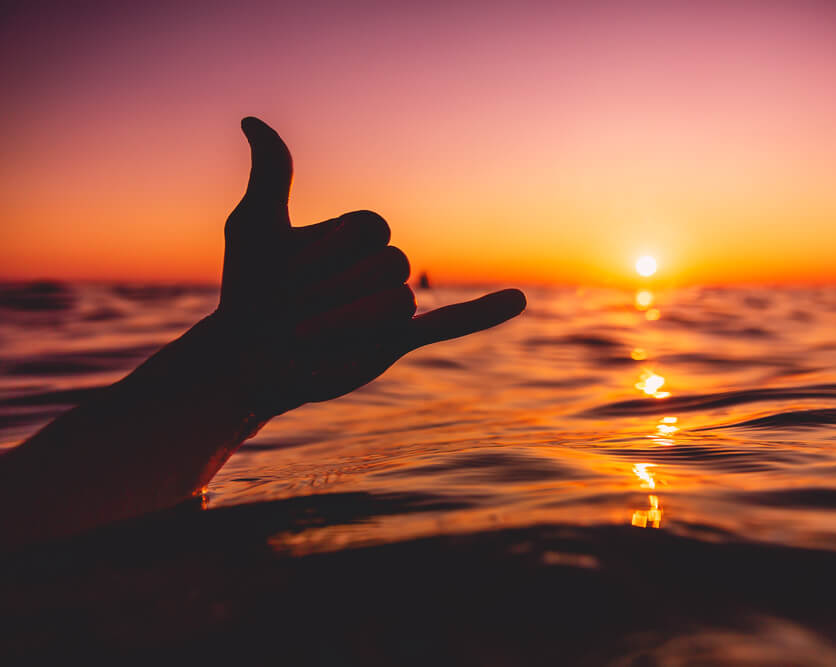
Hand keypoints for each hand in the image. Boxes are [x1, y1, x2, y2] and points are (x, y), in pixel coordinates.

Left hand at [217, 118, 524, 418]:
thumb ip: (272, 177)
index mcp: (356, 236)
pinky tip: (517, 301)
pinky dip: (481, 314)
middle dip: (331, 292)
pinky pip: (448, 326)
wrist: (245, 359)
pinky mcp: (396, 342)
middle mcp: (379, 265)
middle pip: (387, 265)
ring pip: (398, 302)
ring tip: (307, 340)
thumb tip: (252, 121)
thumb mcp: (256, 229)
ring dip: (346, 323)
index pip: (370, 228)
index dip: (326, 253)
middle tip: (291, 316)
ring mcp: (391, 303)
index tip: (285, 273)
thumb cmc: (248, 293)